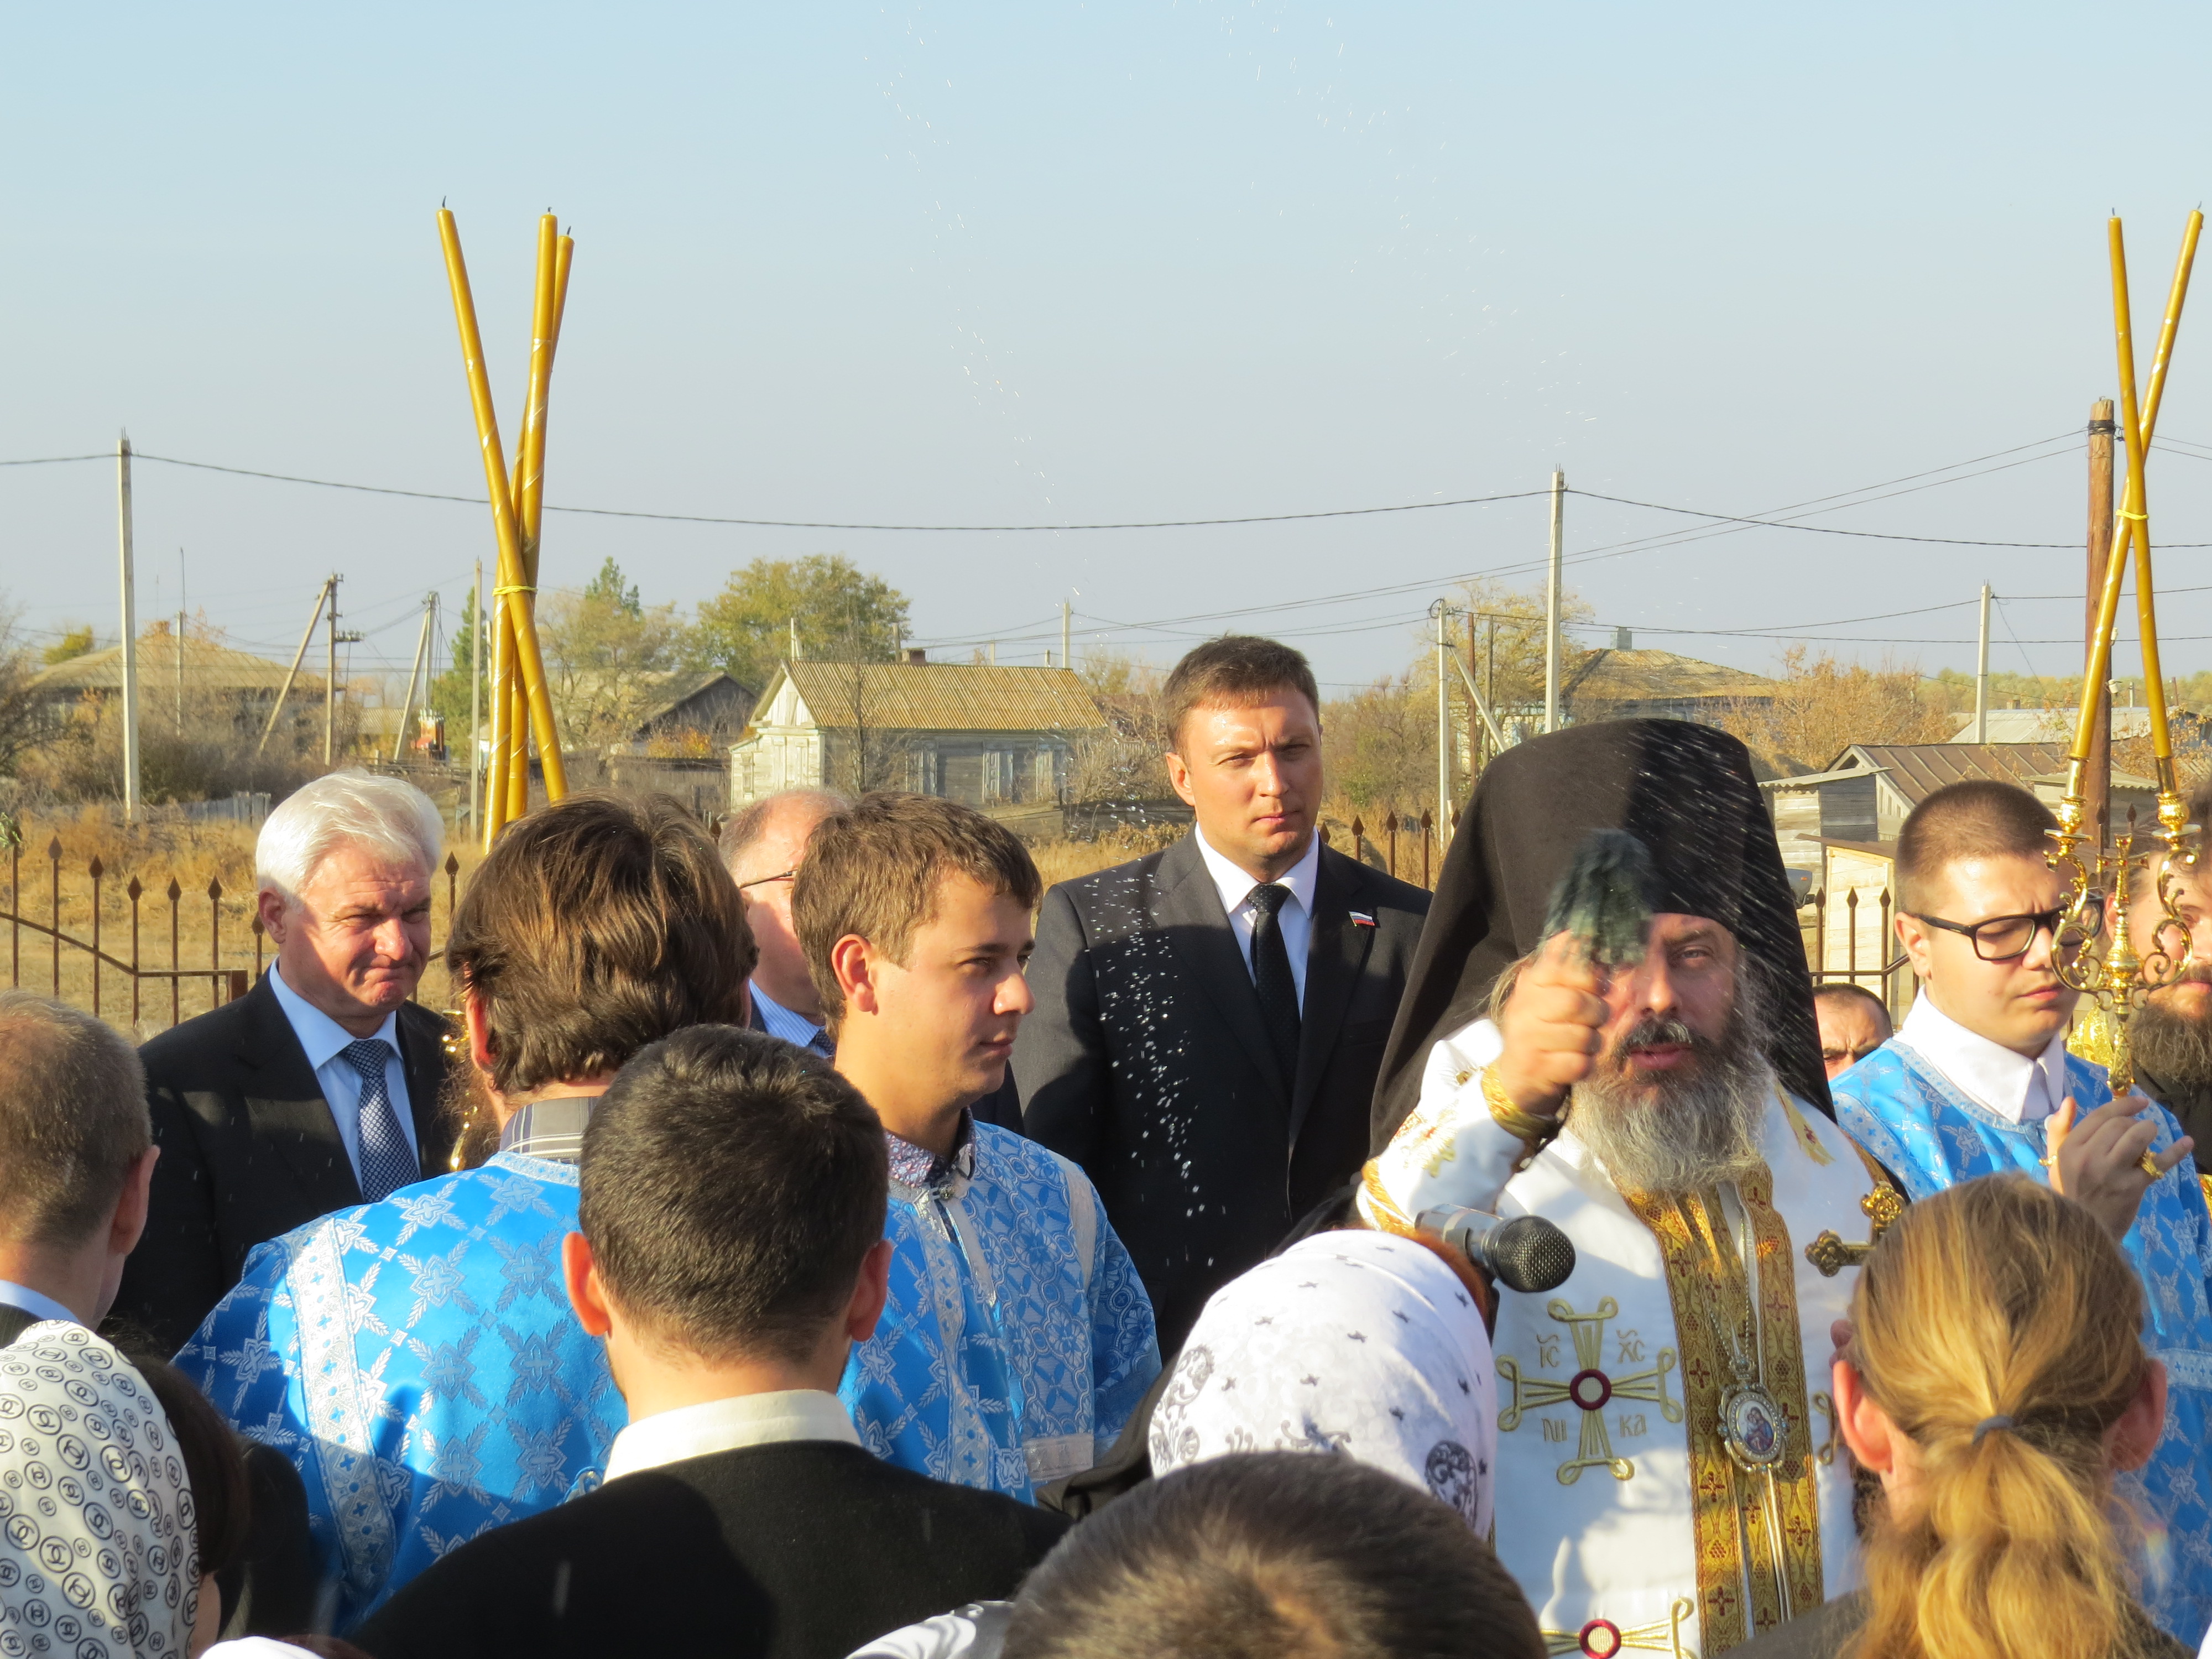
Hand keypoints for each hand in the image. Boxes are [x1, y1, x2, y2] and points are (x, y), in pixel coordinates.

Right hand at [1489, 932, 1610, 1119]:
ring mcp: (1529, 1040)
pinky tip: (1575, 1061)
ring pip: (1584, 1036)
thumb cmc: (1541, 1027)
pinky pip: (1580, 1063)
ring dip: (1594, 1042)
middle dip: (1598, 1012)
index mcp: (1530, 983)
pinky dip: (1586, 1064)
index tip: (1597, 984)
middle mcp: (1524, 1008)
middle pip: (1577, 1002)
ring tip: (1584, 1043)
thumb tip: (1582, 932)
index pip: (1562, 963)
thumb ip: (1563, 965)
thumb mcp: (1546, 992)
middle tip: (1597, 1017)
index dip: (1590, 973)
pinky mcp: (1538, 1069)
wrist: (1516, 1076)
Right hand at [2047, 1094, 2192, 1240]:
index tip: (2140, 1102)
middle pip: (2120, 1124)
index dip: (2123, 1104)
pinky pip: (2158, 1163)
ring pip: (2137, 1137)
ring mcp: (2112, 1172)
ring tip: (2151, 1136)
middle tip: (2140, 1130)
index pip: (2099, 1116)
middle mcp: (2089, 1157)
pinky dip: (2176, 1151)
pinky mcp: (2133, 1187)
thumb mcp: (2057, 1160)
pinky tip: (2187, 1142)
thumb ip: (2060, 1129)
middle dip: (2135, 1122)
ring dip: (2149, 1131)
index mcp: (2069, 1148)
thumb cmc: (2070, 1192)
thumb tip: (2070, 1100)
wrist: (2080, 1232)